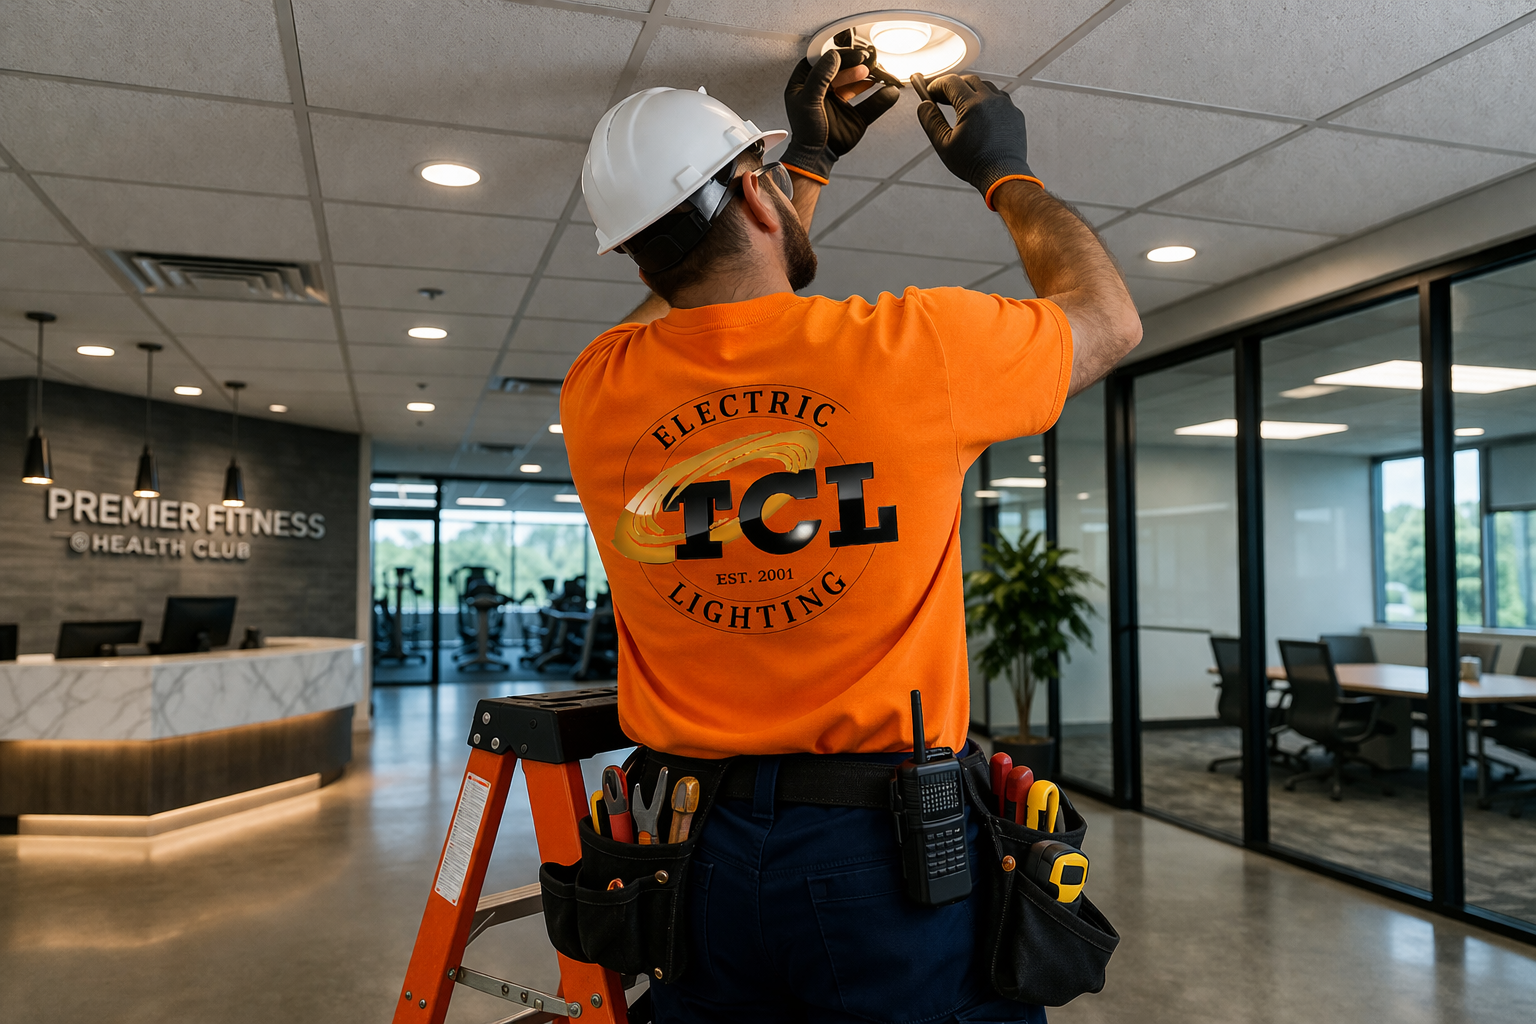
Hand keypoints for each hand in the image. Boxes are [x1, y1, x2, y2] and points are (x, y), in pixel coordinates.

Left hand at [781, 49, 899, 182]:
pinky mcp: (854, 115)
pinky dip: (881, 97)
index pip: (822, 61)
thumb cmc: (806, 132)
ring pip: (857, 83)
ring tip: (876, 72)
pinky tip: (888, 91)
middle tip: (865, 61)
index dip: (836, 55)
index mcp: (806, 83)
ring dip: (868, 77)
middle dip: (854, 64)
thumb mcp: (808, 100)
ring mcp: (840, 101)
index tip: (849, 53)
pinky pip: (870, 103)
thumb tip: (833, 57)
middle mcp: (824, 90)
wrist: (817, 157)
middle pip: (841, 69)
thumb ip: (820, 77)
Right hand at [916, 74, 1037, 208]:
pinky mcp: (1014, 114)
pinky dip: (986, 100)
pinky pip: (999, 98)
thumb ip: (931, 121)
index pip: (950, 82)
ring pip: (985, 86)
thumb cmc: (975, 164)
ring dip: (970, 91)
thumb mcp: (944, 144)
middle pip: (968, 80)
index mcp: (972, 105)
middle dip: (953, 86)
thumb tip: (924, 106)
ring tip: (959, 104)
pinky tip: (979, 112)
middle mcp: (991, 100)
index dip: (936, 85)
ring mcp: (1006, 105)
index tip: (930, 91)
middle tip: (941, 97)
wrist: (1003, 176)